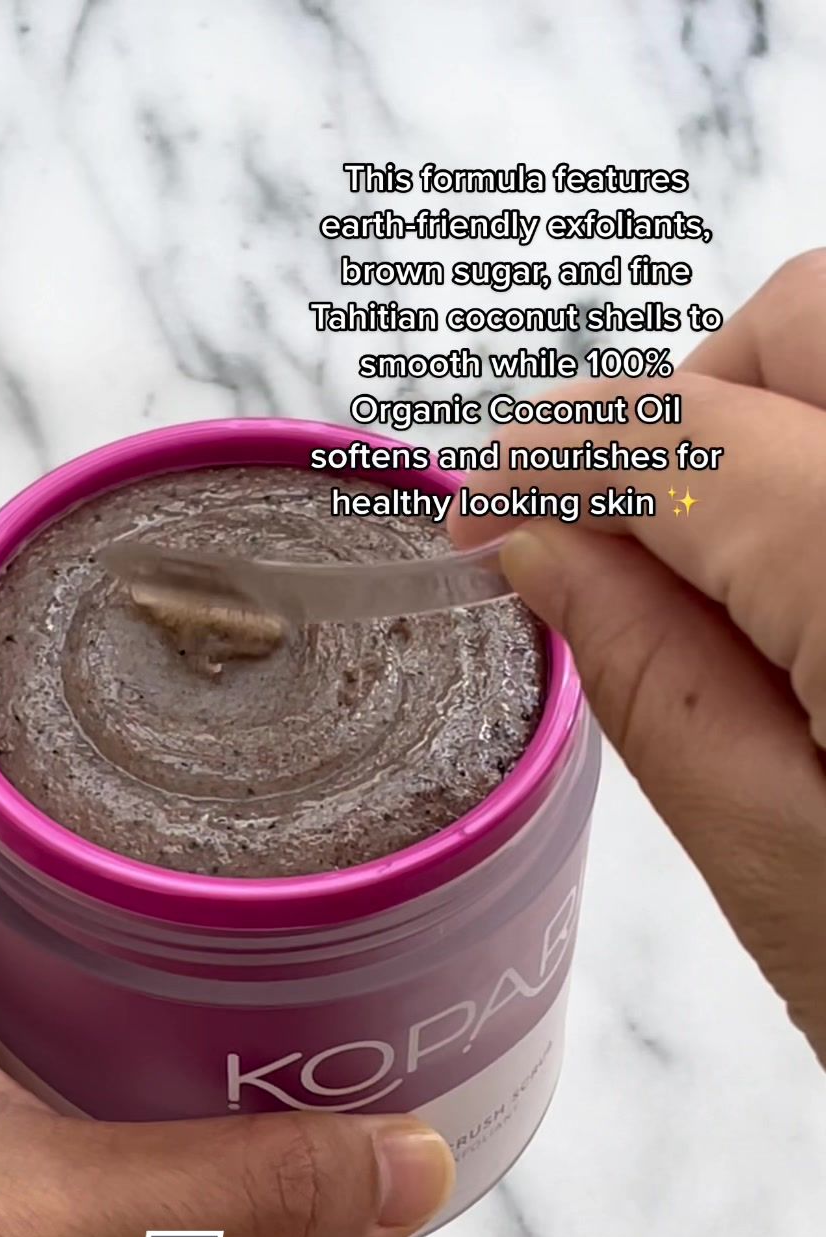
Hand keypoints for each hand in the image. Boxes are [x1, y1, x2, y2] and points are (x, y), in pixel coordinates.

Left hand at [0, 629, 452, 1236]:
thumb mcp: (45, 1225)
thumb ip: (241, 1190)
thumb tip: (414, 1158)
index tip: (121, 596)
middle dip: (91, 770)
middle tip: (229, 736)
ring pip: (7, 936)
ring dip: (112, 909)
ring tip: (248, 872)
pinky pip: (35, 1052)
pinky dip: (117, 1033)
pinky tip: (215, 1044)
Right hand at [452, 251, 825, 1064]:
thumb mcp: (789, 873)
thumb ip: (653, 682)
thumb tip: (543, 550)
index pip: (677, 434)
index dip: (551, 460)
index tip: (489, 516)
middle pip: (805, 319)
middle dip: (684, 408)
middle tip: (625, 549)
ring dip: (778, 422)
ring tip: (743, 579)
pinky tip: (820, 590)